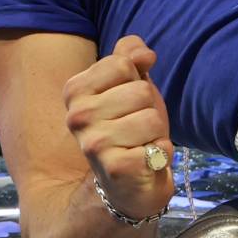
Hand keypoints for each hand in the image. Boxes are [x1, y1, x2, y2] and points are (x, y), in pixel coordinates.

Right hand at [62, 35, 173, 223]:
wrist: (129, 183)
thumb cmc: (130, 128)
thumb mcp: (130, 84)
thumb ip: (130, 56)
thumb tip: (145, 54)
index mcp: (76, 90)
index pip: (123, 62)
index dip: (136, 81)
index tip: (127, 103)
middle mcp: (77, 116)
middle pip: (141, 91)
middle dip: (149, 109)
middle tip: (137, 129)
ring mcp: (94, 144)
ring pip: (152, 118)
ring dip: (156, 134)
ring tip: (141, 144)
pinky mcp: (115, 168)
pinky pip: (159, 147)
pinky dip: (161, 154)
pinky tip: (145, 162)